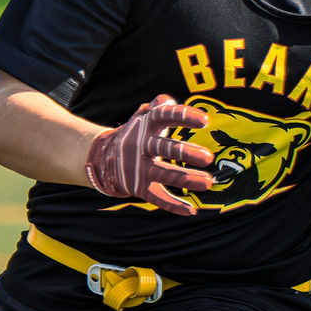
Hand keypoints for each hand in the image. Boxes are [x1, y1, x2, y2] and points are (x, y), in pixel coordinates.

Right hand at [85, 95, 214, 215]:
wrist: (102, 158)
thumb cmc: (135, 133)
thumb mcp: (143, 116)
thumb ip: (159, 105)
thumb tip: (168, 100)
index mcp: (145, 124)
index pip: (164, 116)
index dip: (184, 117)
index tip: (204, 121)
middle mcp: (140, 145)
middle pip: (164, 148)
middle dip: (186, 153)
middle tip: (208, 157)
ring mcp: (138, 168)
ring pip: (164, 174)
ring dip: (186, 179)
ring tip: (207, 183)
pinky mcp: (138, 187)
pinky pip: (157, 197)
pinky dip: (173, 205)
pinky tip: (191, 210)